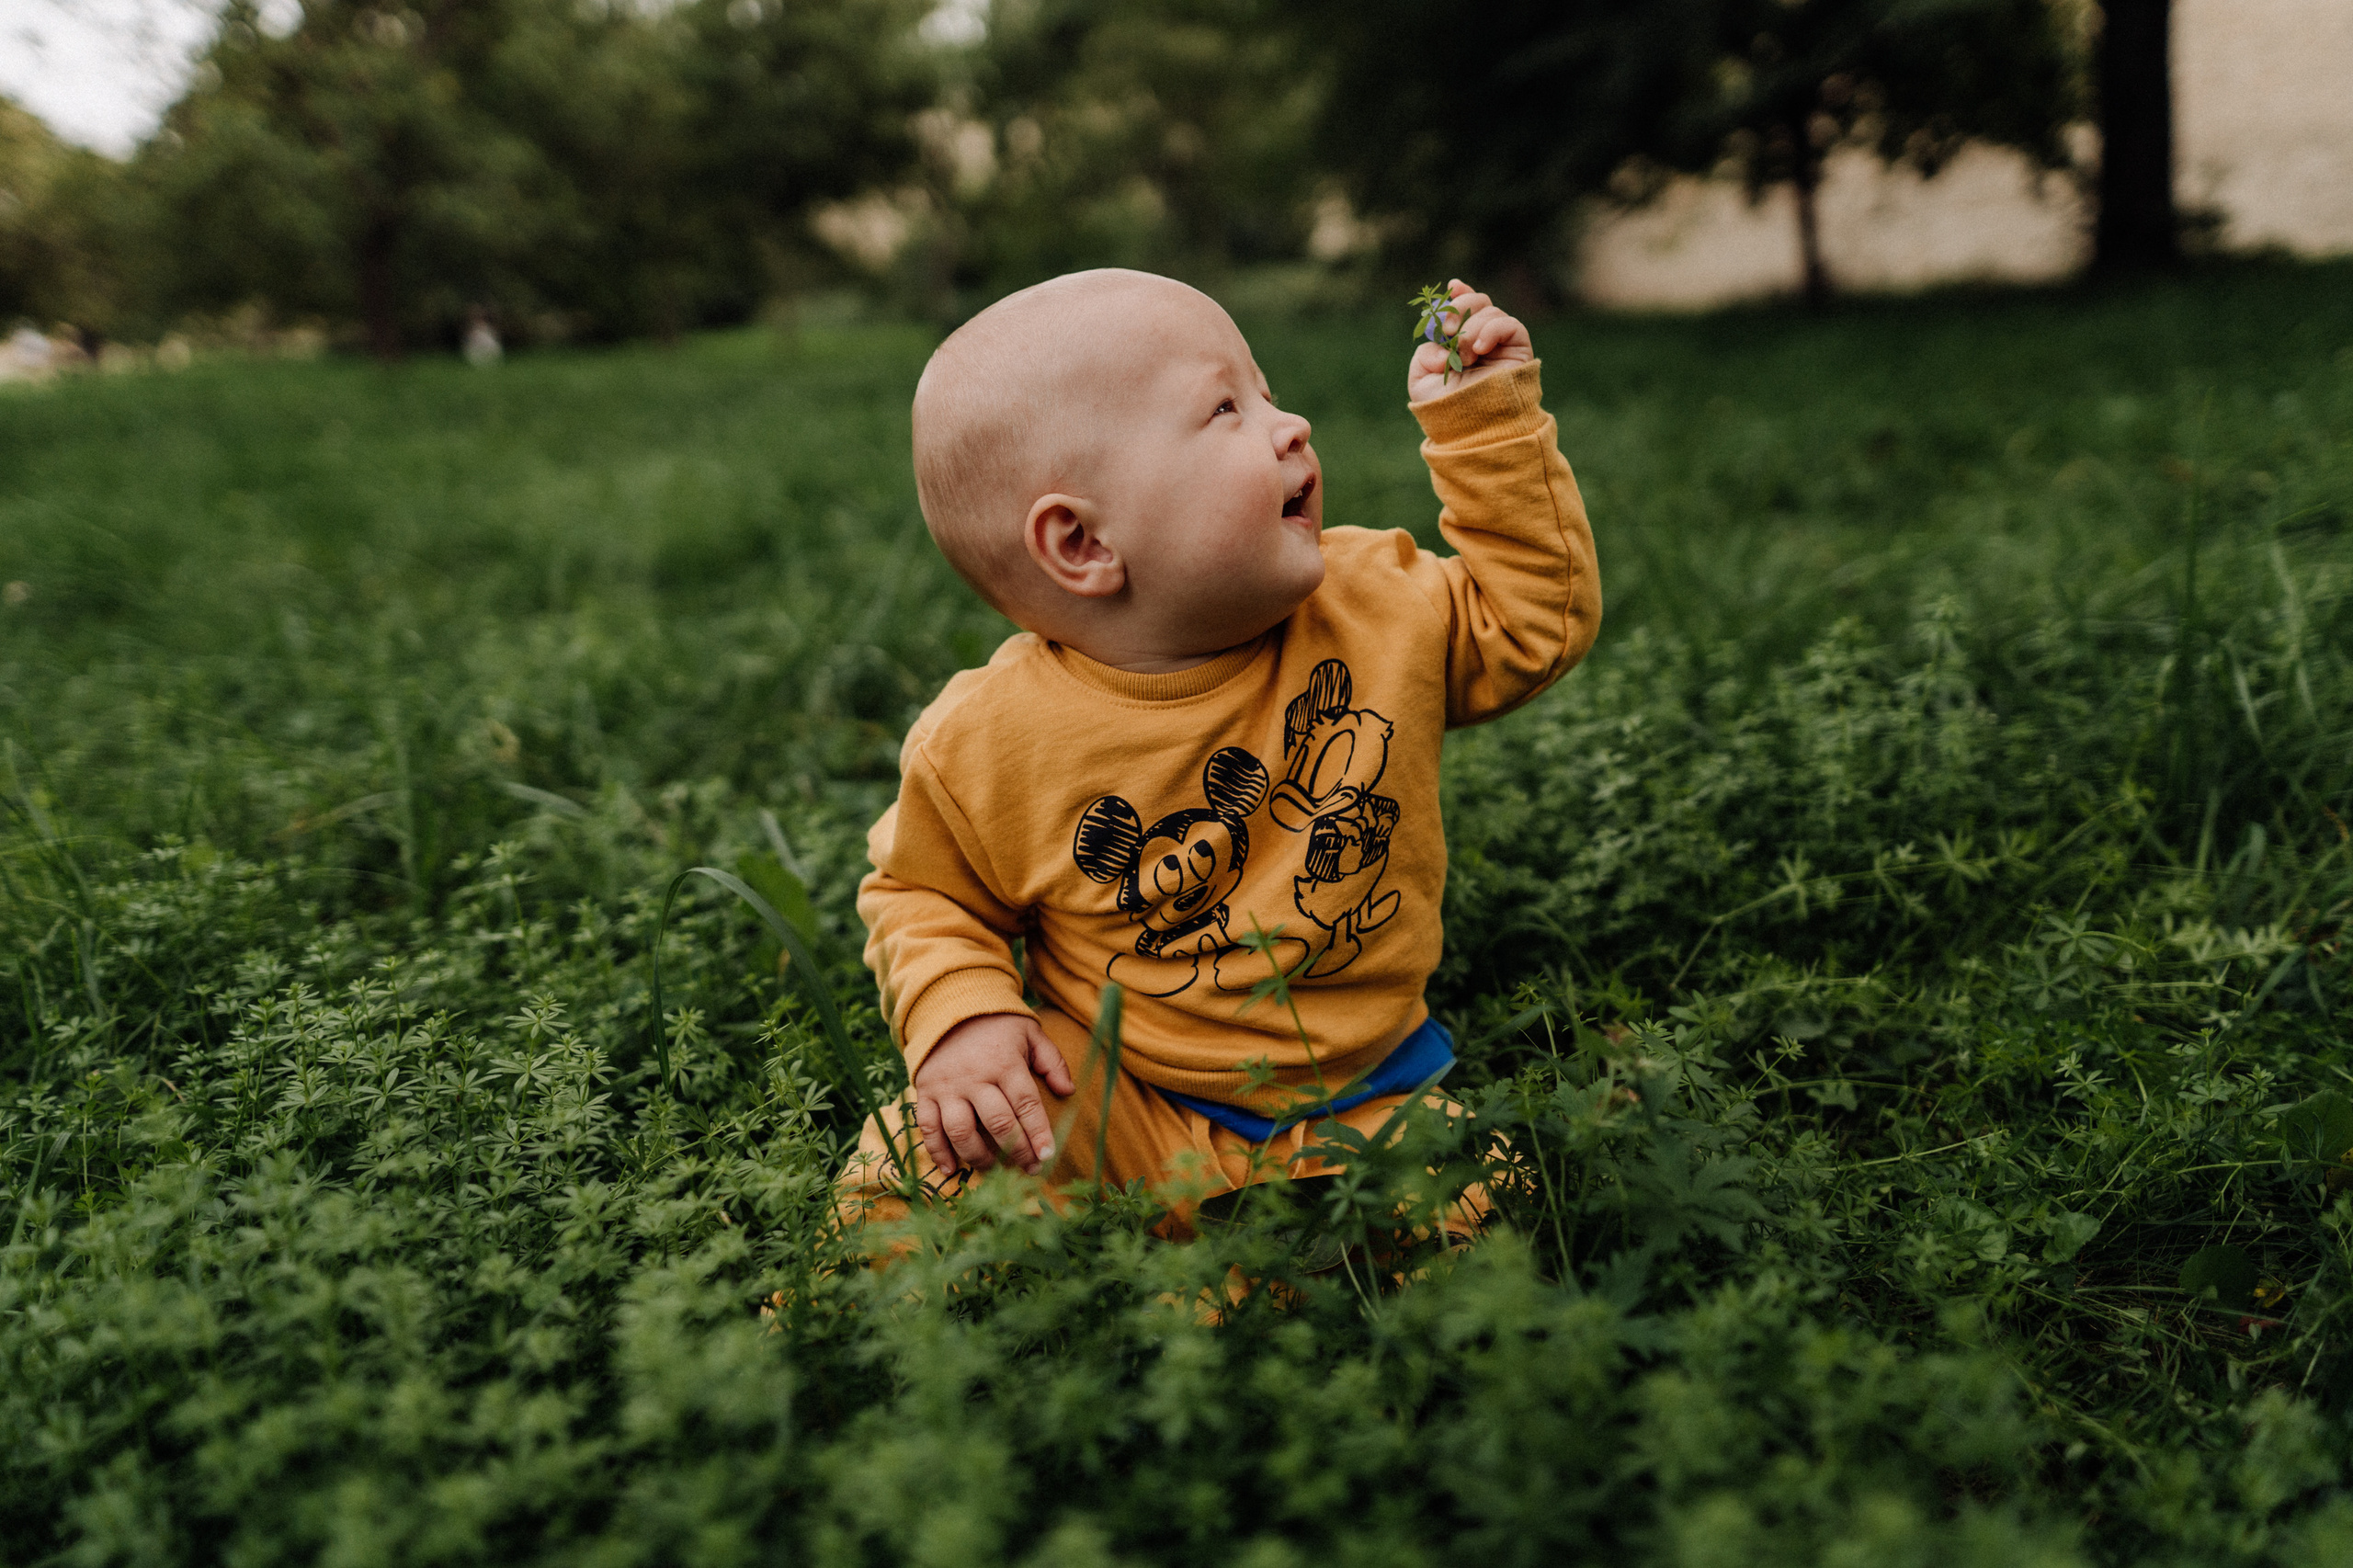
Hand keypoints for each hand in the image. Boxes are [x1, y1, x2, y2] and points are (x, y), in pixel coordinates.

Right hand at [912, 1012, 1075, 1176]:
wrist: (949, 1005)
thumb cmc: (997, 1024)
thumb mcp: (1030, 1033)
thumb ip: (1051, 1061)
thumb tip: (1068, 1091)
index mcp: (1004, 1062)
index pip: (1026, 1104)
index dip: (1038, 1133)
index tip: (1048, 1156)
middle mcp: (975, 1077)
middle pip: (998, 1124)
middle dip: (1017, 1152)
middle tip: (1030, 1169)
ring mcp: (947, 1087)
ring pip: (962, 1132)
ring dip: (980, 1157)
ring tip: (995, 1169)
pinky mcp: (924, 1092)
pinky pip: (928, 1128)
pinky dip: (938, 1152)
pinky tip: (952, 1169)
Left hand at [1407, 279, 1532, 403]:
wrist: (1471, 428)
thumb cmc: (1445, 409)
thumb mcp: (1422, 379)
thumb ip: (1425, 352)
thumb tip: (1443, 343)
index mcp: (1459, 344)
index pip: (1463, 309)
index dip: (1459, 294)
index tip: (1452, 287)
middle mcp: (1481, 341)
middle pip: (1477, 301)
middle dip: (1459, 308)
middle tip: (1449, 330)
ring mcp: (1501, 345)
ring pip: (1491, 311)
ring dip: (1472, 328)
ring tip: (1464, 355)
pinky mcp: (1518, 351)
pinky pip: (1510, 324)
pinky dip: (1492, 330)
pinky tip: (1480, 349)